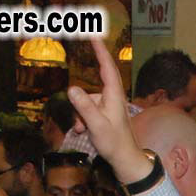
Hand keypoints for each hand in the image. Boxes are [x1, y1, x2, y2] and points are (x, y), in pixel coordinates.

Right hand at [67, 40, 153, 182]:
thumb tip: (71, 88)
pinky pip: (88, 110)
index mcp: (114, 96)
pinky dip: (82, 119)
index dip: (100, 50)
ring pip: (87, 101)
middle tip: (83, 100)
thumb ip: (84, 107)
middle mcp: (112, 97)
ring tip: (81, 130)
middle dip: (85, 90)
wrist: (124, 160)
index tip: (94, 34)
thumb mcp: (96, 125)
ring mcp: (108, 106)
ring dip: (80, 114)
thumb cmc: (113, 143)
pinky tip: (82, 131)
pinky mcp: (104, 114)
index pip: (107, 67)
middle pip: (94, 85)